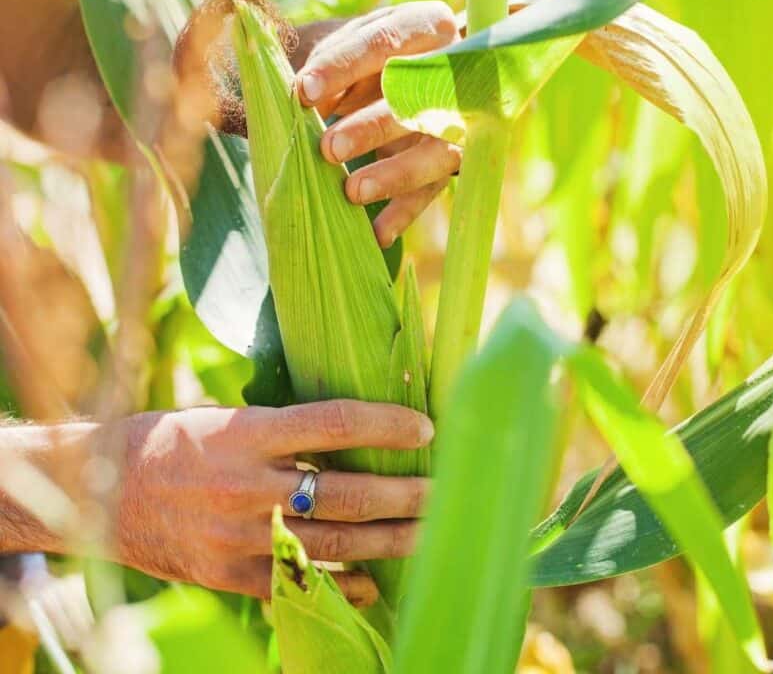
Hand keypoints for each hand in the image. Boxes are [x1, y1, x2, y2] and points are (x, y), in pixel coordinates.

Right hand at [103, 400, 432, 603]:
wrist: (96, 490)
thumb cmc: (170, 441)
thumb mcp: (226, 419)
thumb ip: (285, 430)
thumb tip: (359, 434)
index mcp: (246, 433)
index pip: (335, 424)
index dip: (387, 425)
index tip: (427, 428)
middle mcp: (245, 484)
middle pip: (347, 491)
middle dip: (406, 494)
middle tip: (446, 489)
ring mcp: (237, 535)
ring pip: (334, 541)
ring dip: (390, 539)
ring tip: (429, 532)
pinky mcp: (226, 574)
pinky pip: (297, 583)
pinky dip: (342, 584)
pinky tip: (375, 582)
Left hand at [295, 2, 461, 248]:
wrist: (419, 76)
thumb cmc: (370, 58)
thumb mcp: (350, 46)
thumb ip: (329, 62)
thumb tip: (300, 94)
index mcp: (426, 26)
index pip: (387, 41)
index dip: (344, 65)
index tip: (303, 91)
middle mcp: (454, 70)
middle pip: (417, 100)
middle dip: (371, 126)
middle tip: (327, 149)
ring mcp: (461, 119)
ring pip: (437, 151)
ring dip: (395, 173)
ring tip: (351, 193)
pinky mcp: (456, 160)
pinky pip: (433, 190)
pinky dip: (404, 214)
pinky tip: (376, 234)